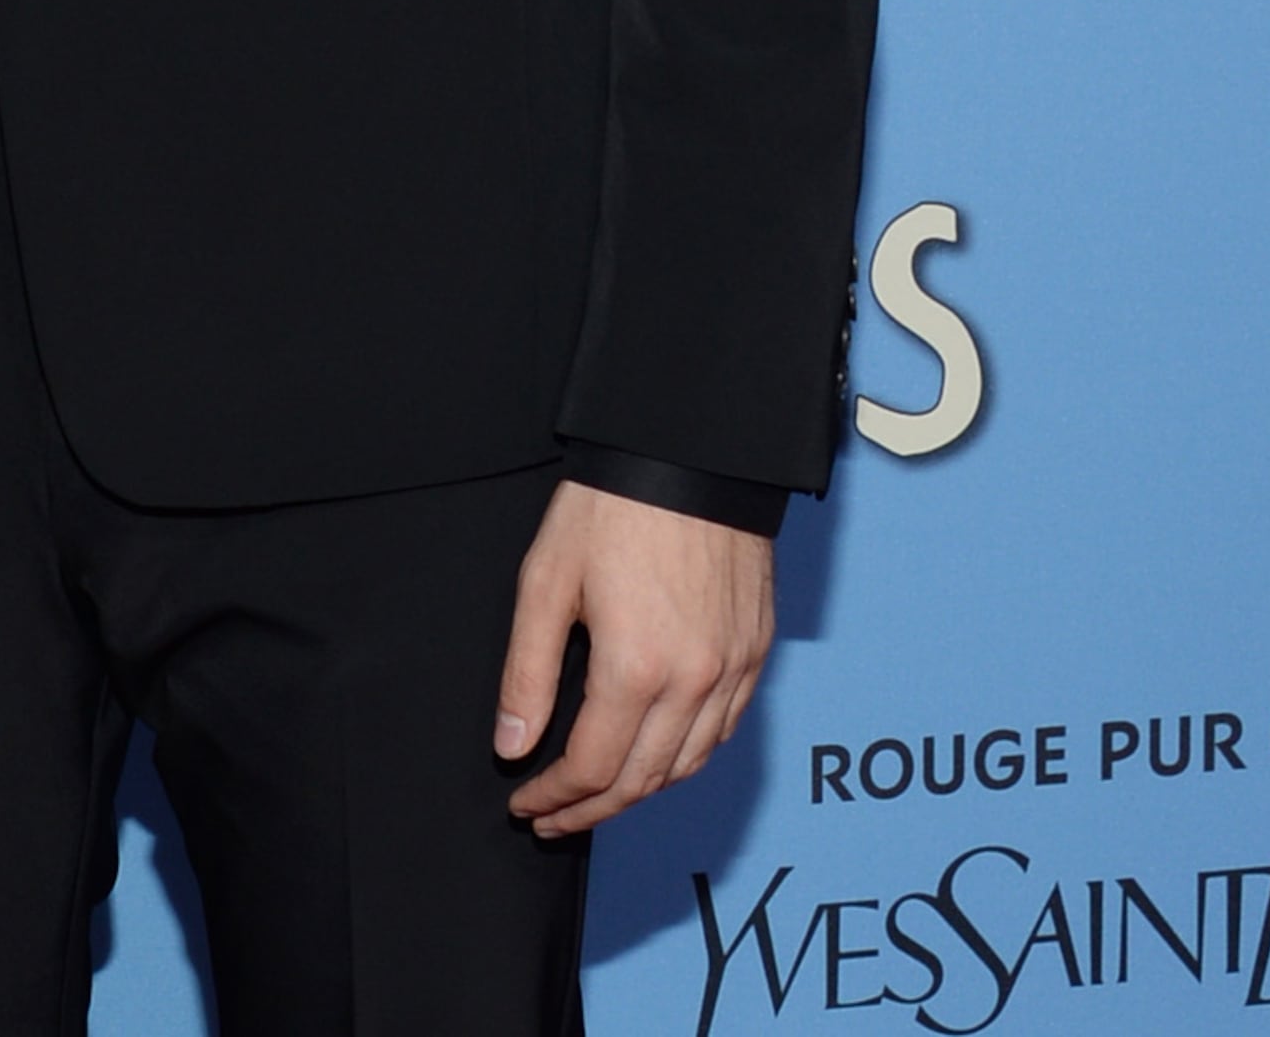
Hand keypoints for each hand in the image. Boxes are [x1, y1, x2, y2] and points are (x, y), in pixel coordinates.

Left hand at [495, 482, 773, 837]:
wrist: (690, 452)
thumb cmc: (612, 507)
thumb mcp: (546, 582)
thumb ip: (528, 672)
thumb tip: (513, 744)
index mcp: (636, 667)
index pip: (593, 768)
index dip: (555, 797)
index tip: (525, 804)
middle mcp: (694, 681)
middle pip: (642, 780)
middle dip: (592, 809)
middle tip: (553, 816)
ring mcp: (733, 669)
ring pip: (688, 765)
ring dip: (640, 791)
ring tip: (598, 796)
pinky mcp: (756, 651)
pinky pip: (725, 730)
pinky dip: (687, 757)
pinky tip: (657, 755)